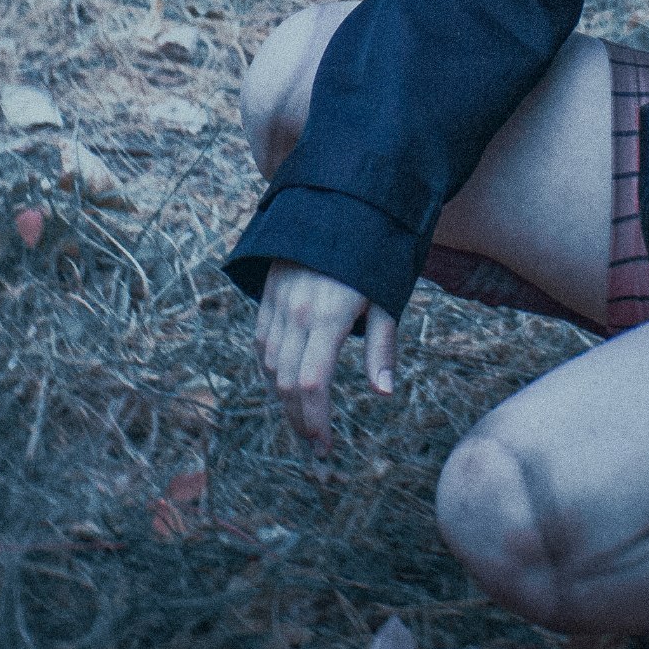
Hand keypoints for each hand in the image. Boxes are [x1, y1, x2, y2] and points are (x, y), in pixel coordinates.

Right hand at [254, 260, 397, 450]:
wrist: (342, 203)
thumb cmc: (374, 254)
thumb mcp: (386, 299)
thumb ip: (381, 348)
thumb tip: (384, 393)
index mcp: (328, 316)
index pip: (312, 383)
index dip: (315, 420)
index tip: (325, 445)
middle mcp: (296, 312)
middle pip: (287, 382)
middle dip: (299, 419)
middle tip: (315, 444)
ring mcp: (277, 302)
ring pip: (270, 365)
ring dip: (284, 398)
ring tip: (303, 419)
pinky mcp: (268, 294)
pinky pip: (261, 342)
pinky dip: (271, 369)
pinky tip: (285, 384)